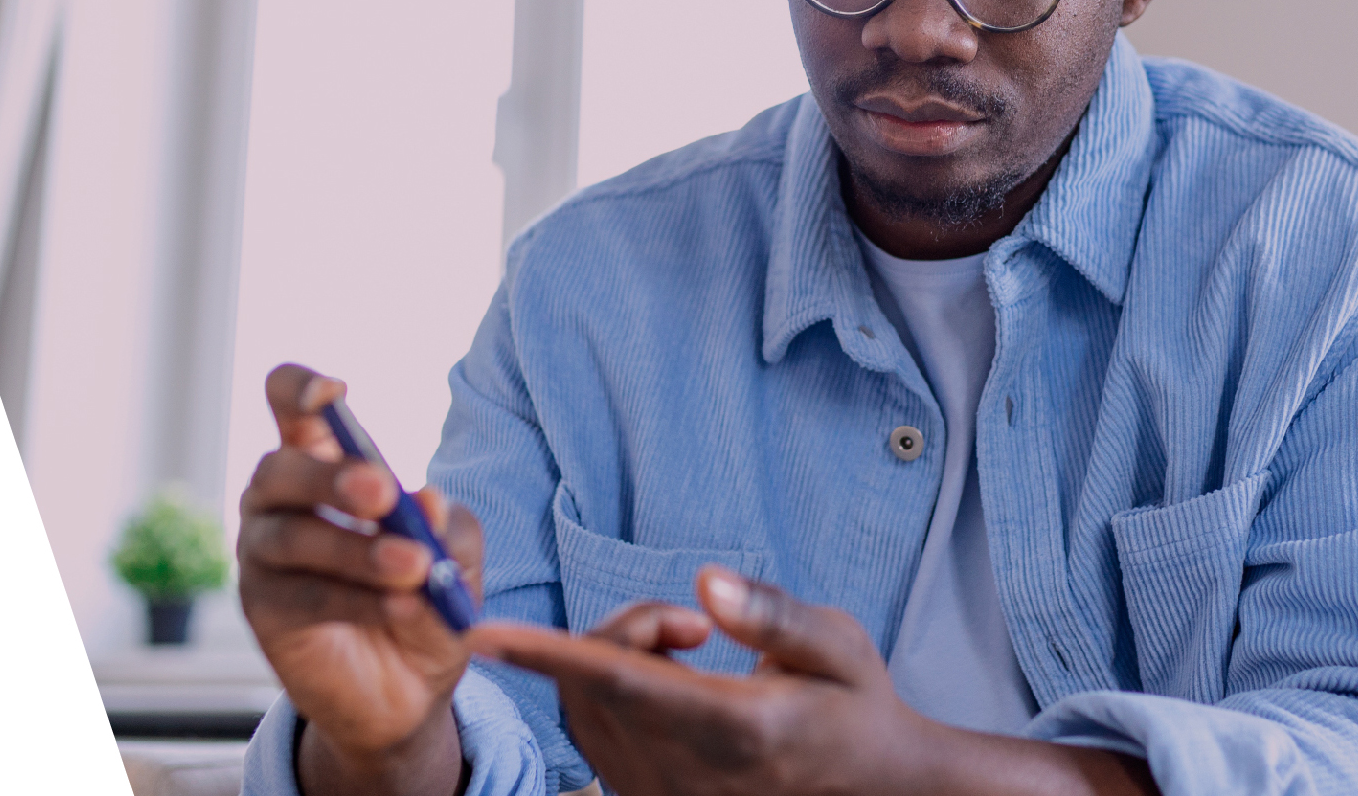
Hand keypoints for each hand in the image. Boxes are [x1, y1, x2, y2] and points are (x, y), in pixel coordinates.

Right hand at [237, 364, 481, 795]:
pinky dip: (358, 599)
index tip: (334, 392)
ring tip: (414, 567)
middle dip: (331, 478)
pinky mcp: (264, 610)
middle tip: (383, 494)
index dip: (300, 389)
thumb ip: (446, 526)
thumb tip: (427, 501)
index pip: (288, 404)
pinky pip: (304, 596)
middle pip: (280, 469)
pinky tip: (403, 607)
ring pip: (295, 538)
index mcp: (323, 458)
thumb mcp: (456, 554)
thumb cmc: (427, 592)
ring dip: (358, 551)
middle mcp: (280, 498)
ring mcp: (264, 553)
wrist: (411, 685)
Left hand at [472, 568, 1156, 795]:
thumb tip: (707, 583)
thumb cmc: (857, 705)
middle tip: (691, 623)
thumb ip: (773, 614)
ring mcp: (665, 795)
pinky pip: (594, 737)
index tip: (484, 632)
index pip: (619, 682)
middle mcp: (686, 773)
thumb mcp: (840, 646)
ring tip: (687, 650)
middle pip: (595, 685)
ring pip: (584, 714)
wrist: (873, 788)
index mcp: (733, 730)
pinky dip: (606, 692)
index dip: (548, 654)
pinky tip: (669, 681)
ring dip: (610, 660)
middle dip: (617, 630)